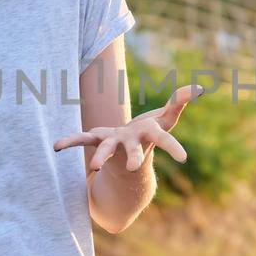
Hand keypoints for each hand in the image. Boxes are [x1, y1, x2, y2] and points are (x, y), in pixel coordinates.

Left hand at [52, 83, 203, 172]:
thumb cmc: (148, 135)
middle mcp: (131, 143)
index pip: (164, 140)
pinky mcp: (97, 140)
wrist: (126, 160)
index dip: (173, 147)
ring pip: (106, 150)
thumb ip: (179, 102)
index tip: (184, 159)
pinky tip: (56, 146)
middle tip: (135, 168)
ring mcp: (113, 144)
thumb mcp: (165, 119)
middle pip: (133, 151)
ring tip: (93, 168)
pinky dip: (70, 141)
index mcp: (149, 136)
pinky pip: (82, 139)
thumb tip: (199, 87)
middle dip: (134, 158)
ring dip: (100, 158)